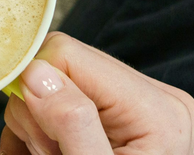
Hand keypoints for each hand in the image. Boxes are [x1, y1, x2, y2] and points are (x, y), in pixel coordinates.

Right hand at [2, 32, 193, 154]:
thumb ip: (73, 124)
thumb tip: (36, 73)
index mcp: (157, 108)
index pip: (68, 55)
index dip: (36, 89)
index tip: (42, 138)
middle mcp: (153, 96)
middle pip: (58, 66)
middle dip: (39, 113)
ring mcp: (134, 104)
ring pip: (50, 84)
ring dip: (37, 127)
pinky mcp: (114, 114)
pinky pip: (56, 101)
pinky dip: (38, 132)